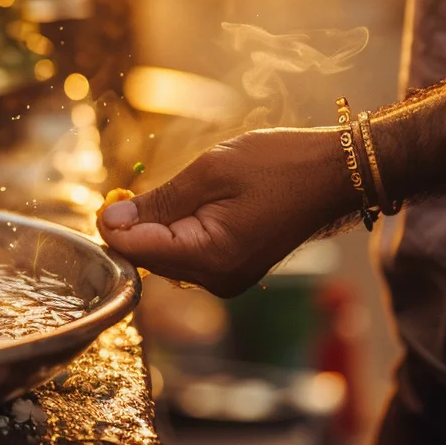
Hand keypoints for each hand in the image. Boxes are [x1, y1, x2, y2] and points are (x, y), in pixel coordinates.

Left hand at [96, 127, 359, 296]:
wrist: (335, 174)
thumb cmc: (279, 165)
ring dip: (156, 227)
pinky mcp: (232, 271)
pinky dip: (177, 232)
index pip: (135, 252)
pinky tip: (191, 205)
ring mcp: (227, 279)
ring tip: (178, 192)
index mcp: (212, 257)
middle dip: (133, 226)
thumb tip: (110, 220)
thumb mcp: (210, 172)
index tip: (112, 196)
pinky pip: (188, 255)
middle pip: (147, 259)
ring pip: (165, 257)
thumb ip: (158, 201)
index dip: (112, 224)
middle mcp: (218, 279)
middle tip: (139, 188)